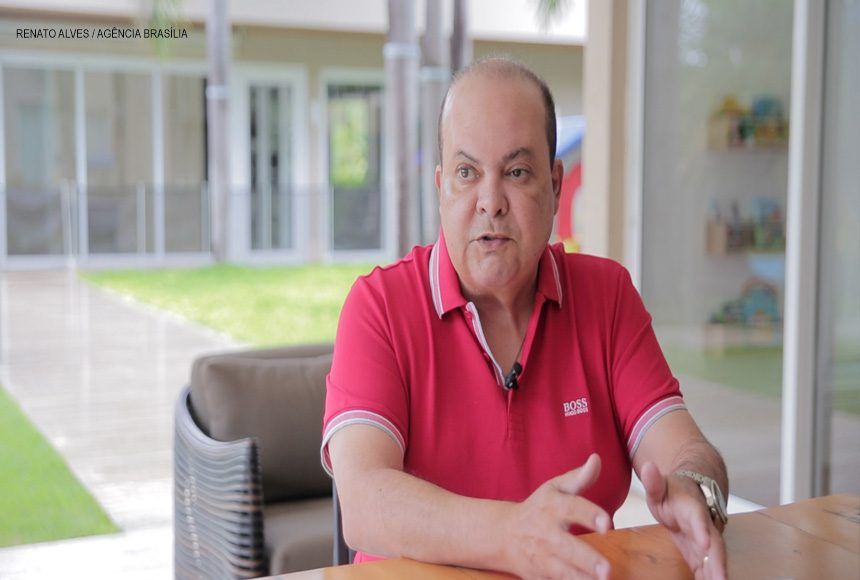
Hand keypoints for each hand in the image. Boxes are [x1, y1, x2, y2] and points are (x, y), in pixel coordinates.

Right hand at [502, 454, 611, 579]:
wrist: (503, 534)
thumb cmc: (538, 508)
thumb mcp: (554, 489)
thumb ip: (578, 478)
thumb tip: (597, 459)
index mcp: (552, 507)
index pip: (572, 508)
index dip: (590, 515)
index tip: (607, 524)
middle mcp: (546, 532)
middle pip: (567, 547)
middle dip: (587, 559)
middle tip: (607, 569)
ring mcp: (541, 556)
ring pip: (562, 571)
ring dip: (580, 578)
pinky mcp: (539, 575)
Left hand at [641, 462, 726, 579]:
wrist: (689, 493)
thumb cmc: (672, 491)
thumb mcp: (659, 486)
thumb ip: (653, 481)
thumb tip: (647, 467)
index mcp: (693, 508)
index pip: (699, 518)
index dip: (702, 530)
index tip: (705, 544)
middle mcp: (705, 525)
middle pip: (715, 544)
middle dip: (718, 563)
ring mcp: (705, 539)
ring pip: (715, 558)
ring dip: (717, 574)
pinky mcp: (701, 551)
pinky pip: (707, 567)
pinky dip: (710, 578)